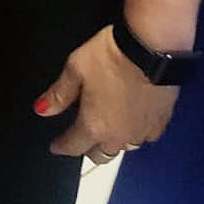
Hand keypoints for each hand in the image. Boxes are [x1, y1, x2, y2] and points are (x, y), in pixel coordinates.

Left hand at [33, 25, 177, 162]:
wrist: (151, 48)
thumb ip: (59, 93)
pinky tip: (131, 121)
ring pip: (124, 148)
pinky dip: (135, 132)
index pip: (73, 146)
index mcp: (94, 125)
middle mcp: (119, 136)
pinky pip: (145, 137)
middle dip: (88, 150)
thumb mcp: (76, 68)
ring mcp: (142, 131)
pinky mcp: (161, 122)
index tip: (56, 146)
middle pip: (101, 155)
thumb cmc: (112, 56)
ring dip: (112, 143)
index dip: (61, 147)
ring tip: (105, 130)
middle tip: (80, 140)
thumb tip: (42, 110)